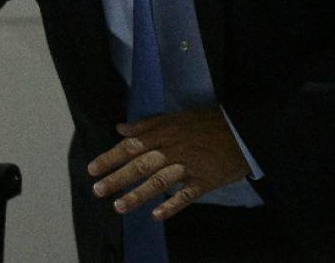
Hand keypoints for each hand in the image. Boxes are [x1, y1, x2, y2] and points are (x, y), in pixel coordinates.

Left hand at [87, 107, 250, 220]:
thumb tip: (120, 128)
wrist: (242, 131)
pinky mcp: (204, 181)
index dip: (111, 157)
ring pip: (159, 181)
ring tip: (118, 207)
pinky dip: (172, 206)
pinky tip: (156, 216)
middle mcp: (173, 150)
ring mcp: (189, 166)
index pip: (131, 145)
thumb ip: (147, 124)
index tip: (92, 168)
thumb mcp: (175, 118)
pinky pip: (186, 195)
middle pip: (141, 164)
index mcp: (164, 133)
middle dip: (117, 178)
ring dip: (138, 195)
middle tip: (97, 189)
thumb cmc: (206, 124)